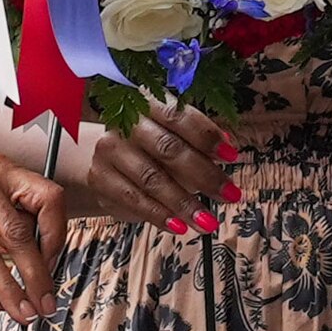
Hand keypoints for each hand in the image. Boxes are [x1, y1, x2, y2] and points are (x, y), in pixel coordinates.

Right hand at [74, 101, 237, 233]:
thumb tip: (228, 147)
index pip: (179, 116)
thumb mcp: (176, 138)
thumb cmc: (150, 147)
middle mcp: (127, 123)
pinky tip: (180, 226)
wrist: (105, 161)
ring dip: (185, 204)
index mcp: (149, 103)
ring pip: (152, 179)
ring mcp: (110, 150)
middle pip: (168, 148)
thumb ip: (200, 142)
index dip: (207, 136)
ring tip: (208, 222)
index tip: (231, 156)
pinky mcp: (100, 178)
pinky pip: (134, 200)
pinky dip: (160, 215)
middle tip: (229, 195)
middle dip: (204, 174)